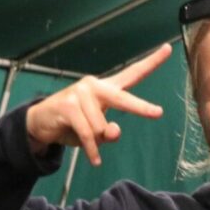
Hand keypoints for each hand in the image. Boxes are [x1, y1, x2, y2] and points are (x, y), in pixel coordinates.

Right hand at [26, 44, 171, 165]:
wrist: (41, 122)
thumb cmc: (73, 125)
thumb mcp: (96, 132)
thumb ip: (109, 132)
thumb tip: (114, 132)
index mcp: (106, 88)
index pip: (132, 74)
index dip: (151, 62)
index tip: (168, 49)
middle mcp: (95, 86)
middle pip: (123, 99)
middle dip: (140, 107)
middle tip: (157, 113)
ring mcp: (80, 93)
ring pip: (101, 128)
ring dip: (96, 141)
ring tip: (85, 139)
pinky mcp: (68, 105)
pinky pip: (88, 134)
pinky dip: (91, 150)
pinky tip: (95, 160)